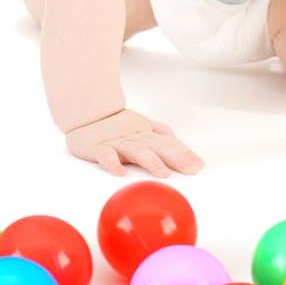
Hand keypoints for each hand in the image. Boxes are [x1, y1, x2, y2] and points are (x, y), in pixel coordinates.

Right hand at [64, 108, 204, 176]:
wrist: (85, 111)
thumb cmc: (116, 124)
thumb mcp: (142, 125)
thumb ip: (160, 133)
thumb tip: (178, 140)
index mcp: (147, 135)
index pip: (170, 145)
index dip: (185, 154)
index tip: (199, 166)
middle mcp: (136, 138)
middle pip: (159, 147)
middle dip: (177, 158)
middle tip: (191, 170)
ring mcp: (117, 143)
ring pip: (137, 151)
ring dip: (151, 162)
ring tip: (163, 173)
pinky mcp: (98, 148)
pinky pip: (105, 156)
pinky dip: (112, 164)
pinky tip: (119, 173)